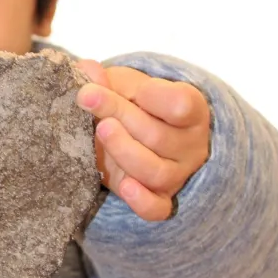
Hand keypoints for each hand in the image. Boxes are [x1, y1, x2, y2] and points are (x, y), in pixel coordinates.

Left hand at [76, 62, 210, 221]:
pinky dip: (141, 201)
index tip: (134, 88)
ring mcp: (177, 175)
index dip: (156, 97)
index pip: (182, 105)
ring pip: (155, 171)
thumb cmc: (137, 106)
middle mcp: (190, 145)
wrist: (142, 137)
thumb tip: (86, 68)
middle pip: (158, 136)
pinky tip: (125, 186)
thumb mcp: (127, 86)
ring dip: (125, 150)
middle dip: (121, 115)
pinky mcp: (160, 199)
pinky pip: (157, 209)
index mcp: (191, 111)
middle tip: (88, 98)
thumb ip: (109, 80)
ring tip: (101, 130)